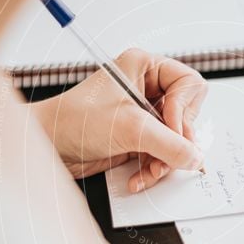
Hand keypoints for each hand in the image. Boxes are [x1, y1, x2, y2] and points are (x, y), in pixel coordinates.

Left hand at [32, 48, 206, 191]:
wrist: (48, 147)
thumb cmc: (73, 120)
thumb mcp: (129, 128)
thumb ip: (169, 144)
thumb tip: (195, 157)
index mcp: (144, 67)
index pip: (189, 84)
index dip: (184, 110)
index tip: (171, 129)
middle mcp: (146, 88)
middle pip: (186, 115)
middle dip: (176, 140)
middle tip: (167, 152)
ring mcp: (143, 115)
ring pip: (176, 139)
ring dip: (165, 160)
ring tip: (151, 169)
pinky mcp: (137, 138)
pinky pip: (162, 155)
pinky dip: (154, 169)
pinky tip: (139, 176)